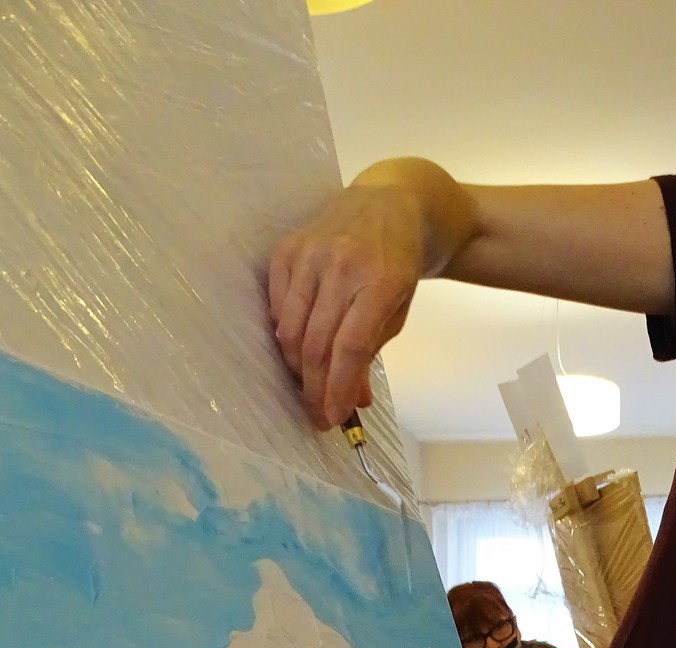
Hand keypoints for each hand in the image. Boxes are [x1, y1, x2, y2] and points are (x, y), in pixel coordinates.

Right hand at [268, 183, 425, 429]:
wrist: (389, 203)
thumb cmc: (397, 262)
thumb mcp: (398, 308)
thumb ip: (374, 352)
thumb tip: (353, 399)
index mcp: (380, 282)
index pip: (350, 347)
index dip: (337, 387)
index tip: (332, 417)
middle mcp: (342, 266)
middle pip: (316, 344)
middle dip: (315, 388)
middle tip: (318, 415)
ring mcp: (311, 254)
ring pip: (290, 329)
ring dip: (297, 368)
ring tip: (310, 386)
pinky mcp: (287, 249)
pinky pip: (277, 306)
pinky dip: (284, 334)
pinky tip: (297, 347)